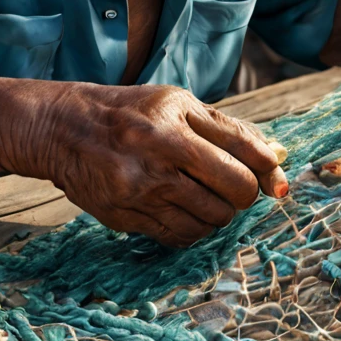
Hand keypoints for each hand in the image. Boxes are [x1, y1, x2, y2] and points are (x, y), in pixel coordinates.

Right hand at [26, 83, 286, 246]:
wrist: (63, 129)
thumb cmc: (130, 111)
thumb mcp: (177, 102)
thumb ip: (227, 129)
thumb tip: (276, 157)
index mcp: (175, 120)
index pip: (243, 152)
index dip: (269, 170)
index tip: (276, 182)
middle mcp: (159, 155)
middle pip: (234, 192)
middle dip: (243, 194)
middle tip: (231, 186)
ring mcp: (141, 190)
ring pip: (211, 221)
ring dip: (218, 213)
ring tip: (202, 195)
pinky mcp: (126, 218)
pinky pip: (180, 237)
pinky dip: (193, 228)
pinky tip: (183, 209)